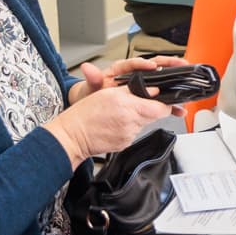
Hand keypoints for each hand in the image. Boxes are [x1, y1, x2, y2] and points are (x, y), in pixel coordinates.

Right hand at [43, 86, 173, 166]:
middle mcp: (131, 123)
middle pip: (154, 116)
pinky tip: (116, 124)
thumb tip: (153, 90)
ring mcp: (129, 135)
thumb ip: (132, 90)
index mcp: (128, 107)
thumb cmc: (84, 114)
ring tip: (120, 114)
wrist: (71, 136)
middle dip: (150, 109)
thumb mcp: (107, 93)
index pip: (161, 108)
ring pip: (143, 124)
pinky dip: (129, 127)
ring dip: (137, 118)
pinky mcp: (125, 144)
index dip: (164, 104)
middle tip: (137, 105)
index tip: (162, 100)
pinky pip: (134, 133)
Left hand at [68, 56, 186, 103]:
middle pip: (155, 66)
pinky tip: (179, 108)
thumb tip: (88, 69)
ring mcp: (142, 86)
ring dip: (175, 81)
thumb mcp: (92, 87)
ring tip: (186, 82)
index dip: (144, 64)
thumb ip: (92, 78)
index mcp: (122, 70)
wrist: (93, 111)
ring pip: (161, 80)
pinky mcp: (146, 98)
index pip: (135, 63)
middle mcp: (134, 75)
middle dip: (169, 64)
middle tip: (180, 63)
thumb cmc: (94, 94)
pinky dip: (170, 103)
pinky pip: (161, 98)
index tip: (152, 65)